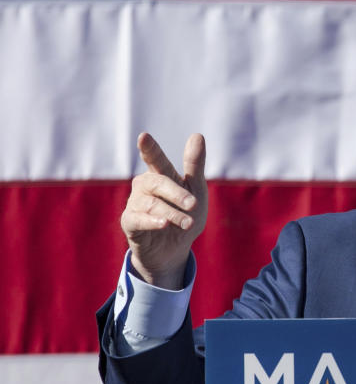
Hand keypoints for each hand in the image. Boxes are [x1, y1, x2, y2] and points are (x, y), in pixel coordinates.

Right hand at [121, 133, 207, 288]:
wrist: (175, 248)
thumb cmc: (185, 213)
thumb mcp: (195, 189)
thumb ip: (194, 165)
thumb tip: (197, 135)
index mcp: (160, 174)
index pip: (154, 158)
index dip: (149, 148)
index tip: (143, 137)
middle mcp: (144, 186)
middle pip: (157, 182)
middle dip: (176, 193)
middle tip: (193, 204)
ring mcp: (135, 203)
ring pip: (151, 203)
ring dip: (172, 213)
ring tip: (188, 223)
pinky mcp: (129, 222)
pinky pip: (137, 219)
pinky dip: (151, 221)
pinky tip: (164, 224)